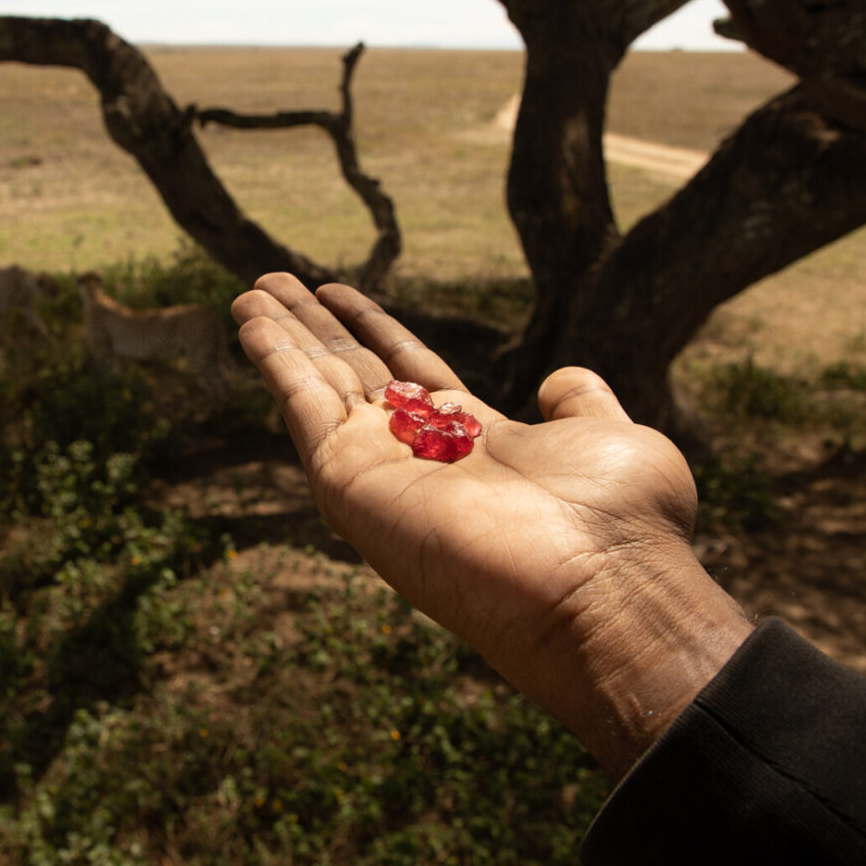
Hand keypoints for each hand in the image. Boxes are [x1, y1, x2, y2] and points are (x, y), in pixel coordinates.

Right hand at [232, 274, 749, 774]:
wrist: (599, 582)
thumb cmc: (619, 521)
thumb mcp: (608, 436)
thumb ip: (582, 403)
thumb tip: (564, 377)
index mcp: (472, 442)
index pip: (408, 371)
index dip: (372, 329)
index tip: (337, 290)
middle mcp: (418, 457)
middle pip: (353, 375)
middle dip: (313, 328)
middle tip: (273, 283)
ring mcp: (380, 471)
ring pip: (318, 388)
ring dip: (281, 338)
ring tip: (247, 294)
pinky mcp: (350, 481)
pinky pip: (304, 408)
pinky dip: (276, 362)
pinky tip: (251, 323)